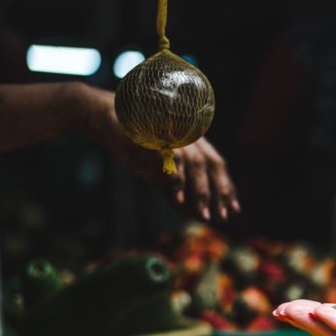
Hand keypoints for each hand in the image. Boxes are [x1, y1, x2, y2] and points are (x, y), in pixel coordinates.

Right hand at [79, 85, 238, 221]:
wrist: (101, 118)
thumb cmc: (131, 144)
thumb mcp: (156, 173)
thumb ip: (175, 191)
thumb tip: (193, 213)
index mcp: (191, 140)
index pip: (217, 164)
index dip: (226, 187)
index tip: (234, 210)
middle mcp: (187, 134)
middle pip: (213, 163)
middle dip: (219, 192)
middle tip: (223, 217)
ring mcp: (172, 132)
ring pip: (197, 162)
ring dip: (200, 191)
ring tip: (203, 215)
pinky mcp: (156, 133)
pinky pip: (172, 158)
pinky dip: (176, 179)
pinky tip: (177, 200)